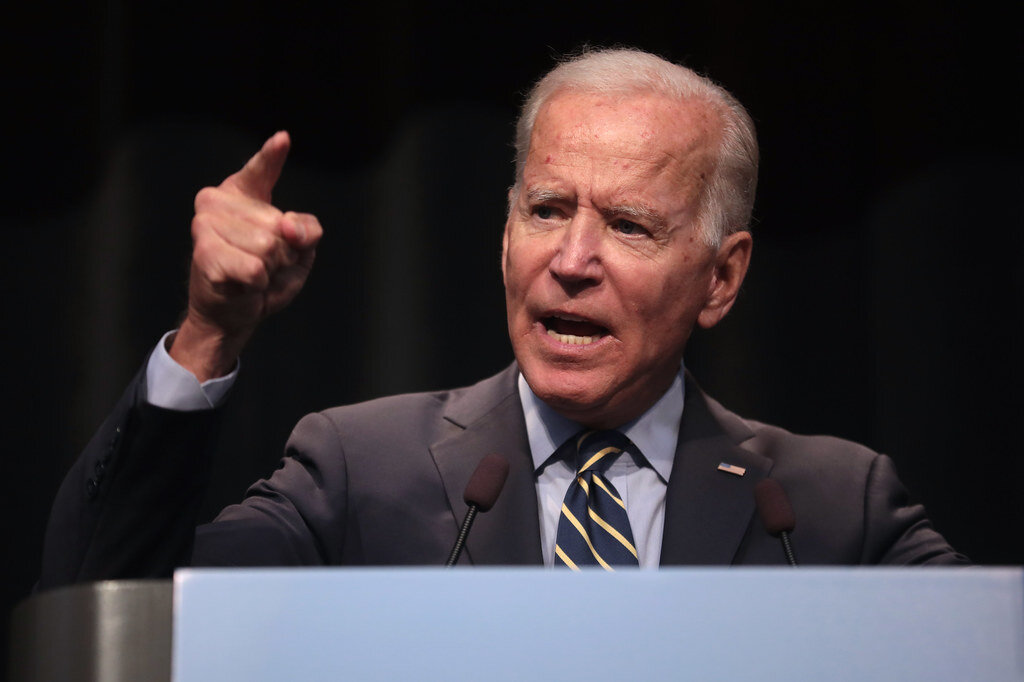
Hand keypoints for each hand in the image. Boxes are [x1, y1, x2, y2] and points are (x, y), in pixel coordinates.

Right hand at [170, 131, 322, 380]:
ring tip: (254, 273)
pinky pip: (254, 268)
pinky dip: (258, 283)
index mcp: (241, 194)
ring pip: (268, 247)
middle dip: (284, 252)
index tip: (283, 140)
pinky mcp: (204, 253)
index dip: (271, 156)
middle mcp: (216, 201)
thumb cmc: (264, 276)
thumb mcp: (299, 251)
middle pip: (279, 224)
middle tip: (265, 264)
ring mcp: (206, 226)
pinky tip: (243, 284)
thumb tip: (290, 228)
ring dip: (270, 269)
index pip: (260, 170)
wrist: (235, 312)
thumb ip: (307, 230)